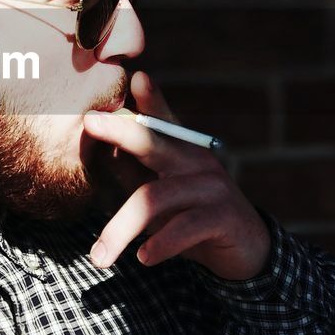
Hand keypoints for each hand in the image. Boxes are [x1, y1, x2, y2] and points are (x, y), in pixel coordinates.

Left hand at [81, 71, 270, 281]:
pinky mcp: (223, 217)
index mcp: (180, 151)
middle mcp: (196, 160)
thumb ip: (132, 171)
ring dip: (121, 230)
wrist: (245, 249)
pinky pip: (183, 228)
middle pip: (152, 141)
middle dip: (119, 130)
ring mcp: (212, 187)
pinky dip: (159, 245)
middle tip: (89, 124)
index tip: (133, 76)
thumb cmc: (190, 216)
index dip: (148, 97)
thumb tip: (96, 149)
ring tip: (98, 257)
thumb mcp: (159, 193)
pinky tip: (143, 258)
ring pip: (154, 198)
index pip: (160, 119)